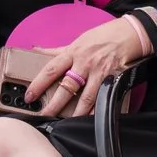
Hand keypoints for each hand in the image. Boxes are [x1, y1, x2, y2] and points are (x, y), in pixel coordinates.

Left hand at [26, 18, 151, 118]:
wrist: (128, 34)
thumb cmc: (101, 36)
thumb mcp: (77, 40)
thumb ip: (57, 50)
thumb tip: (36, 50)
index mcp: (72, 53)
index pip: (50, 70)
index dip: (38, 84)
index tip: (29, 96)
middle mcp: (84, 63)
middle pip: (67, 87)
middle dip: (54, 104)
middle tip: (44, 115)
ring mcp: (99, 72)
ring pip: (86, 97)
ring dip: (76, 112)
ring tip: (66, 122)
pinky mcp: (113, 79)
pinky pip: (103, 98)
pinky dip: (97, 110)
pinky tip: (90, 119)